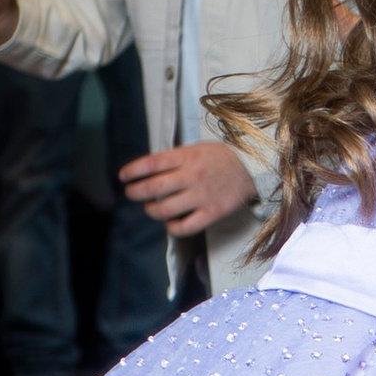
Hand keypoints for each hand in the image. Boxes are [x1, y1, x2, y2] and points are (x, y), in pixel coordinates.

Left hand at [120, 141, 256, 234]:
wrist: (252, 168)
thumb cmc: (221, 157)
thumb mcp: (196, 149)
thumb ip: (175, 159)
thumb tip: (149, 172)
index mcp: (187, 157)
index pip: (151, 163)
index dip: (133, 171)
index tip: (123, 177)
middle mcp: (191, 176)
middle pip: (153, 188)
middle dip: (135, 192)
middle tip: (131, 194)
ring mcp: (201, 196)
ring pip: (165, 209)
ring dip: (151, 211)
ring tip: (150, 208)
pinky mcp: (211, 212)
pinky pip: (185, 227)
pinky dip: (172, 227)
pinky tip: (170, 222)